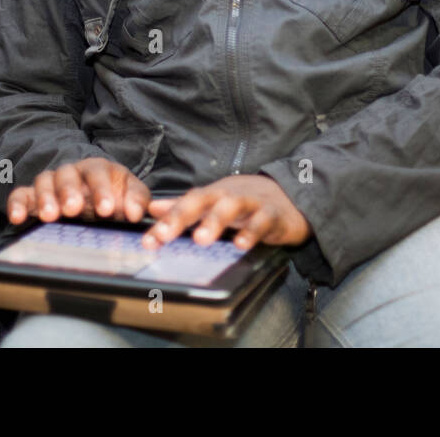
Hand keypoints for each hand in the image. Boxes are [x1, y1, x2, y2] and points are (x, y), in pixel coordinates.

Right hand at [7, 157, 150, 225]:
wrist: (97, 198)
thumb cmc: (116, 196)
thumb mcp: (131, 195)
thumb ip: (137, 201)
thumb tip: (134, 213)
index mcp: (97, 169)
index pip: (97, 173)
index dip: (101, 190)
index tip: (106, 209)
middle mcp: (72, 172)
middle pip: (67, 175)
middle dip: (69, 191)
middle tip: (73, 209)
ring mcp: (51, 183)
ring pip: (43, 182)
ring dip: (45, 198)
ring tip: (50, 216)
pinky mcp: (33, 197)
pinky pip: (21, 195)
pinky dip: (17, 204)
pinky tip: (17, 218)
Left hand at [141, 174, 311, 250]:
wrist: (290, 195)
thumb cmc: (247, 201)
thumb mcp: (214, 201)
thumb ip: (183, 205)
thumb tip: (152, 208)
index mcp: (212, 195)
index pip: (184, 204)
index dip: (165, 220)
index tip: (149, 240)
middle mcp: (228, 196)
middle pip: (203, 200)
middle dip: (182, 216)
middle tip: (165, 234)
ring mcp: (251, 203)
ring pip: (232, 206)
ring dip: (215, 220)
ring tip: (201, 238)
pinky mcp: (273, 215)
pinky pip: (262, 222)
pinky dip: (251, 232)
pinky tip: (241, 245)